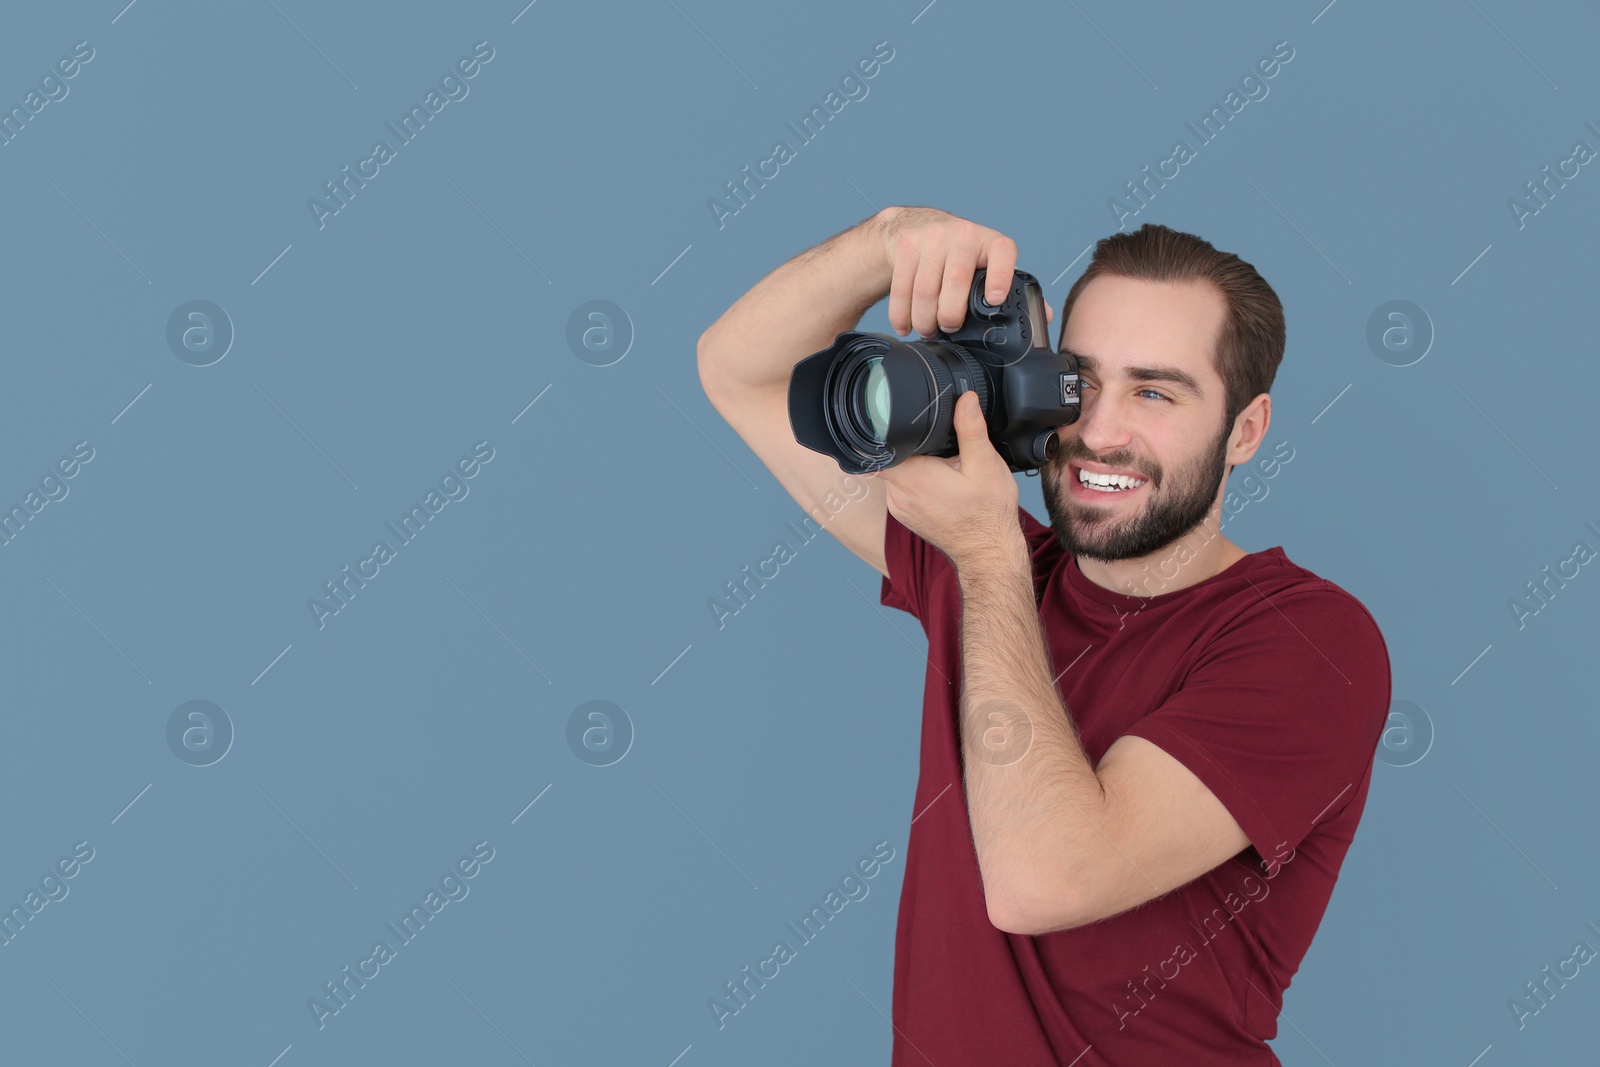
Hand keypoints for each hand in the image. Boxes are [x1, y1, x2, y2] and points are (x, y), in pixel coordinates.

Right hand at [875, 206, 1053, 337]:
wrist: (916, 226)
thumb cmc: (960, 254)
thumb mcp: (987, 263)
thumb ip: (1012, 287)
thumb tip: (1042, 315)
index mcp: (990, 242)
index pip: (1002, 253)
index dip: (1000, 275)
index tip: (995, 298)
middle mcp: (963, 235)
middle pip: (956, 281)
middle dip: (950, 314)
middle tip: (947, 327)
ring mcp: (932, 238)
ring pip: (926, 288)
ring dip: (924, 318)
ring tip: (927, 330)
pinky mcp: (906, 245)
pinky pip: (902, 287)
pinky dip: (901, 314)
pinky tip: (905, 325)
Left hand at [877, 390, 1024, 574]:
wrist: (988, 552)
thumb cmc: (987, 514)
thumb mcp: (985, 464)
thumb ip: (971, 429)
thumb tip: (965, 399)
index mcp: (912, 478)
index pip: (877, 447)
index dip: (884, 428)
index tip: (897, 418)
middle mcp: (898, 495)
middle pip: (886, 456)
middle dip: (906, 443)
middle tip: (933, 441)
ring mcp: (899, 507)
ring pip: (894, 471)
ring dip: (911, 462)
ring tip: (939, 463)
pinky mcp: (905, 514)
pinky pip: (900, 487)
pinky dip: (914, 478)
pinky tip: (937, 479)